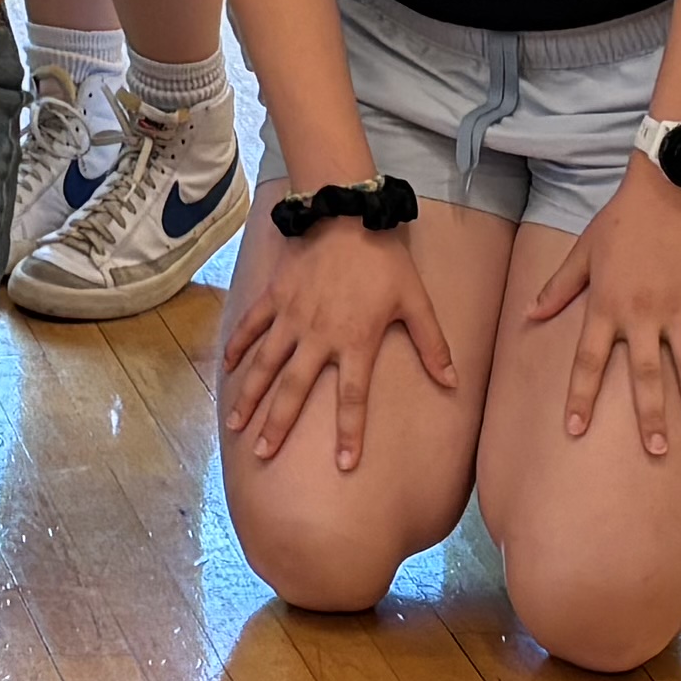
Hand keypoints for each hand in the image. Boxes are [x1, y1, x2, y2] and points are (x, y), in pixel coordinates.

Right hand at [219, 198, 460, 472]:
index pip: (353, 399)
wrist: (347, 215)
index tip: (345, 465)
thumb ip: (432, 345)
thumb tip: (452, 383)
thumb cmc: (385, 261)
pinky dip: (238, 347)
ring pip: (265, 365)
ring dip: (250, 397)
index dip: (351, 433)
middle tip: (263, 453)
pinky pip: (251, 327)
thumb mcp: (416, 302)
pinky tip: (227, 370)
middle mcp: (319, 337)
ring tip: (236, 425)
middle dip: (277, 425)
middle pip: (294, 390)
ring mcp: (292, 318)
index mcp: (356, 342)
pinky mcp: (275, 298)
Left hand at [522, 168, 680, 459]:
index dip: (580, 396)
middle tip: (656, 452)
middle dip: (650, 417)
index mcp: (607, 306)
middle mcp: (643, 314)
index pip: (588, 361)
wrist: (667, 189)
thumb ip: (558, 289)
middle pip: (646, 375)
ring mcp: (680, 309)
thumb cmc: (620, 221)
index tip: (574, 430)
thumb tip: (530, 315)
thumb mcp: (582, 253)